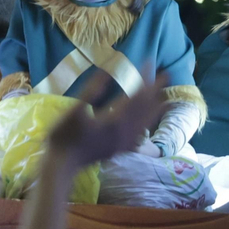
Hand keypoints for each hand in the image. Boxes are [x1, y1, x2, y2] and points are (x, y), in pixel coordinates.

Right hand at [45, 75, 166, 169]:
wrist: (63, 164)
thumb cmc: (63, 136)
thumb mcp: (73, 111)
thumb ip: (91, 92)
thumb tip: (106, 73)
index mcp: (115, 119)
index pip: (136, 95)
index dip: (145, 79)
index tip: (152, 64)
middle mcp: (125, 131)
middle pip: (145, 108)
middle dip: (155, 91)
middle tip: (166, 76)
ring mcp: (124, 141)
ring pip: (145, 121)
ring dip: (155, 107)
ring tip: (164, 97)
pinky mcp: (120, 148)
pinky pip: (140, 133)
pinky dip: (147, 123)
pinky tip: (148, 121)